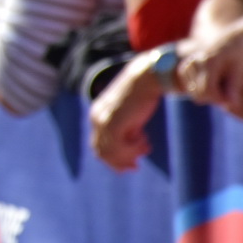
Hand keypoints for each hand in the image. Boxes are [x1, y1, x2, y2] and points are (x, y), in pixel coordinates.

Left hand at [89, 54, 165, 170]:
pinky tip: (145, 139)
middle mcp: (96, 118)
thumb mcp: (131, 114)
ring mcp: (102, 121)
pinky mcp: (113, 123)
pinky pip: (120, 148)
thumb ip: (127, 129)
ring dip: (131, 154)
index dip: (114, 158)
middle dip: (120, 162)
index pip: (99, 145)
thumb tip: (132, 146)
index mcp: (97, 115)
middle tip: (136, 166)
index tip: (132, 164)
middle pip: (102, 152)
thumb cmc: (143, 93)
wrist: (147, 76)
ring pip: (112, 153)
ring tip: (145, 145)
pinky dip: (133, 149)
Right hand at [178, 33, 242, 105]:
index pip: (208, 89)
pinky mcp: (184, 69)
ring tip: (222, 86)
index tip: (232, 100)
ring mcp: (188, 65)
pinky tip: (212, 83)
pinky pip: (190, 89)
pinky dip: (201, 90)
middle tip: (228, 94)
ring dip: (208, 95)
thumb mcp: (238, 68)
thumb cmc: (235, 55)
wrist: (226, 40)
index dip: (220, 99)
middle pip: (200, 94)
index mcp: (210, 61)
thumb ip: (233, 86)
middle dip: (215, 98)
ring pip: (194, 93)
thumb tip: (232, 104)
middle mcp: (195, 62)